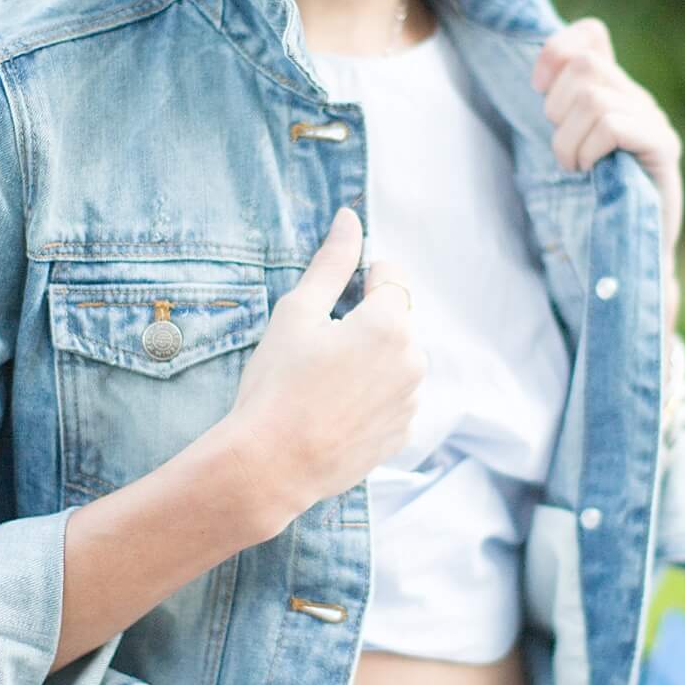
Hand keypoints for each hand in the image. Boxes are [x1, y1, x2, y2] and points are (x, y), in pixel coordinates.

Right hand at [226, 205, 427, 528]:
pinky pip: (392, 399)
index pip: (392, 276)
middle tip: (317, 351)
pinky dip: (371, 397)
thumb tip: (350, 218)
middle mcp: (413, 362)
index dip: (363, 280)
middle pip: (396, 321)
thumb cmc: (277, 385)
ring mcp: (411, 402)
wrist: (271, 466)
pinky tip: (332, 410)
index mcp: (391, 324)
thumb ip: (332, 262)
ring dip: (371, 362)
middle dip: (366, 325)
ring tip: (323, 385)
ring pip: (395, 361)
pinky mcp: (401, 434)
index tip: (333, 302)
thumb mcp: (298, 313)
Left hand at [530, 15, 684, 418]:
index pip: (589, 36)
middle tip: (561, 151)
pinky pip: (613, 123)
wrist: (632, 261)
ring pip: (590, 96)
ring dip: (567, 137)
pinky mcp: (662, 150)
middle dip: (554, 108)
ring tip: (574, 168)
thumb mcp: (567, 153)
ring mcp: (654, 123)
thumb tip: (538, 63)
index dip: (555, 52)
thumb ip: (560, 111)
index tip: (536, 88)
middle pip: (582, 65)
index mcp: (616, 93)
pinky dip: (588, 147)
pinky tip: (588, 172)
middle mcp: (639, 100)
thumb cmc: (592, 211)